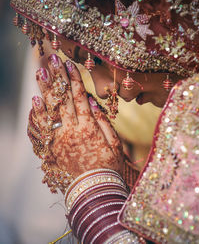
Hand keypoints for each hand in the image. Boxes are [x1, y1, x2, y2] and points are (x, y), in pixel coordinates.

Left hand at [28, 54, 122, 192]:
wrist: (94, 188)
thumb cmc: (108, 165)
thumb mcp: (114, 142)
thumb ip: (103, 121)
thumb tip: (92, 102)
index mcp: (89, 128)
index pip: (80, 98)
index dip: (75, 80)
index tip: (70, 65)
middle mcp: (72, 131)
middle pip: (64, 99)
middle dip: (59, 78)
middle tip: (52, 60)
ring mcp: (60, 140)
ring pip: (51, 111)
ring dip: (45, 91)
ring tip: (40, 73)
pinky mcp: (52, 149)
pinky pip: (42, 130)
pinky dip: (38, 115)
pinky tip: (35, 101)